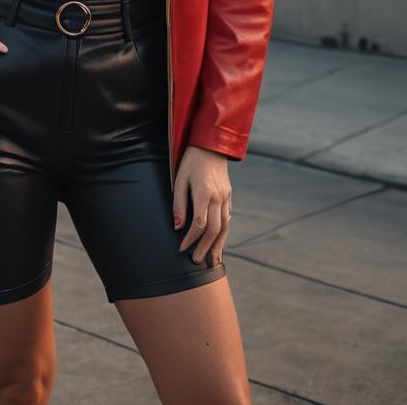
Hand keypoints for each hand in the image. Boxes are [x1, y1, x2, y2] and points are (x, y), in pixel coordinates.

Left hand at [173, 145, 232, 266]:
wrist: (211, 145)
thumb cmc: (191, 162)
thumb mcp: (180, 179)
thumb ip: (179, 204)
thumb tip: (177, 227)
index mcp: (204, 193)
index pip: (199, 225)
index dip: (190, 239)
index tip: (181, 248)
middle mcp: (218, 198)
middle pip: (213, 230)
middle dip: (204, 248)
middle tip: (195, 261)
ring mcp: (226, 197)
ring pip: (224, 227)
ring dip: (218, 245)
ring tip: (212, 261)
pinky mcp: (229, 196)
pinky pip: (228, 219)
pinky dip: (223, 232)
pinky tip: (219, 241)